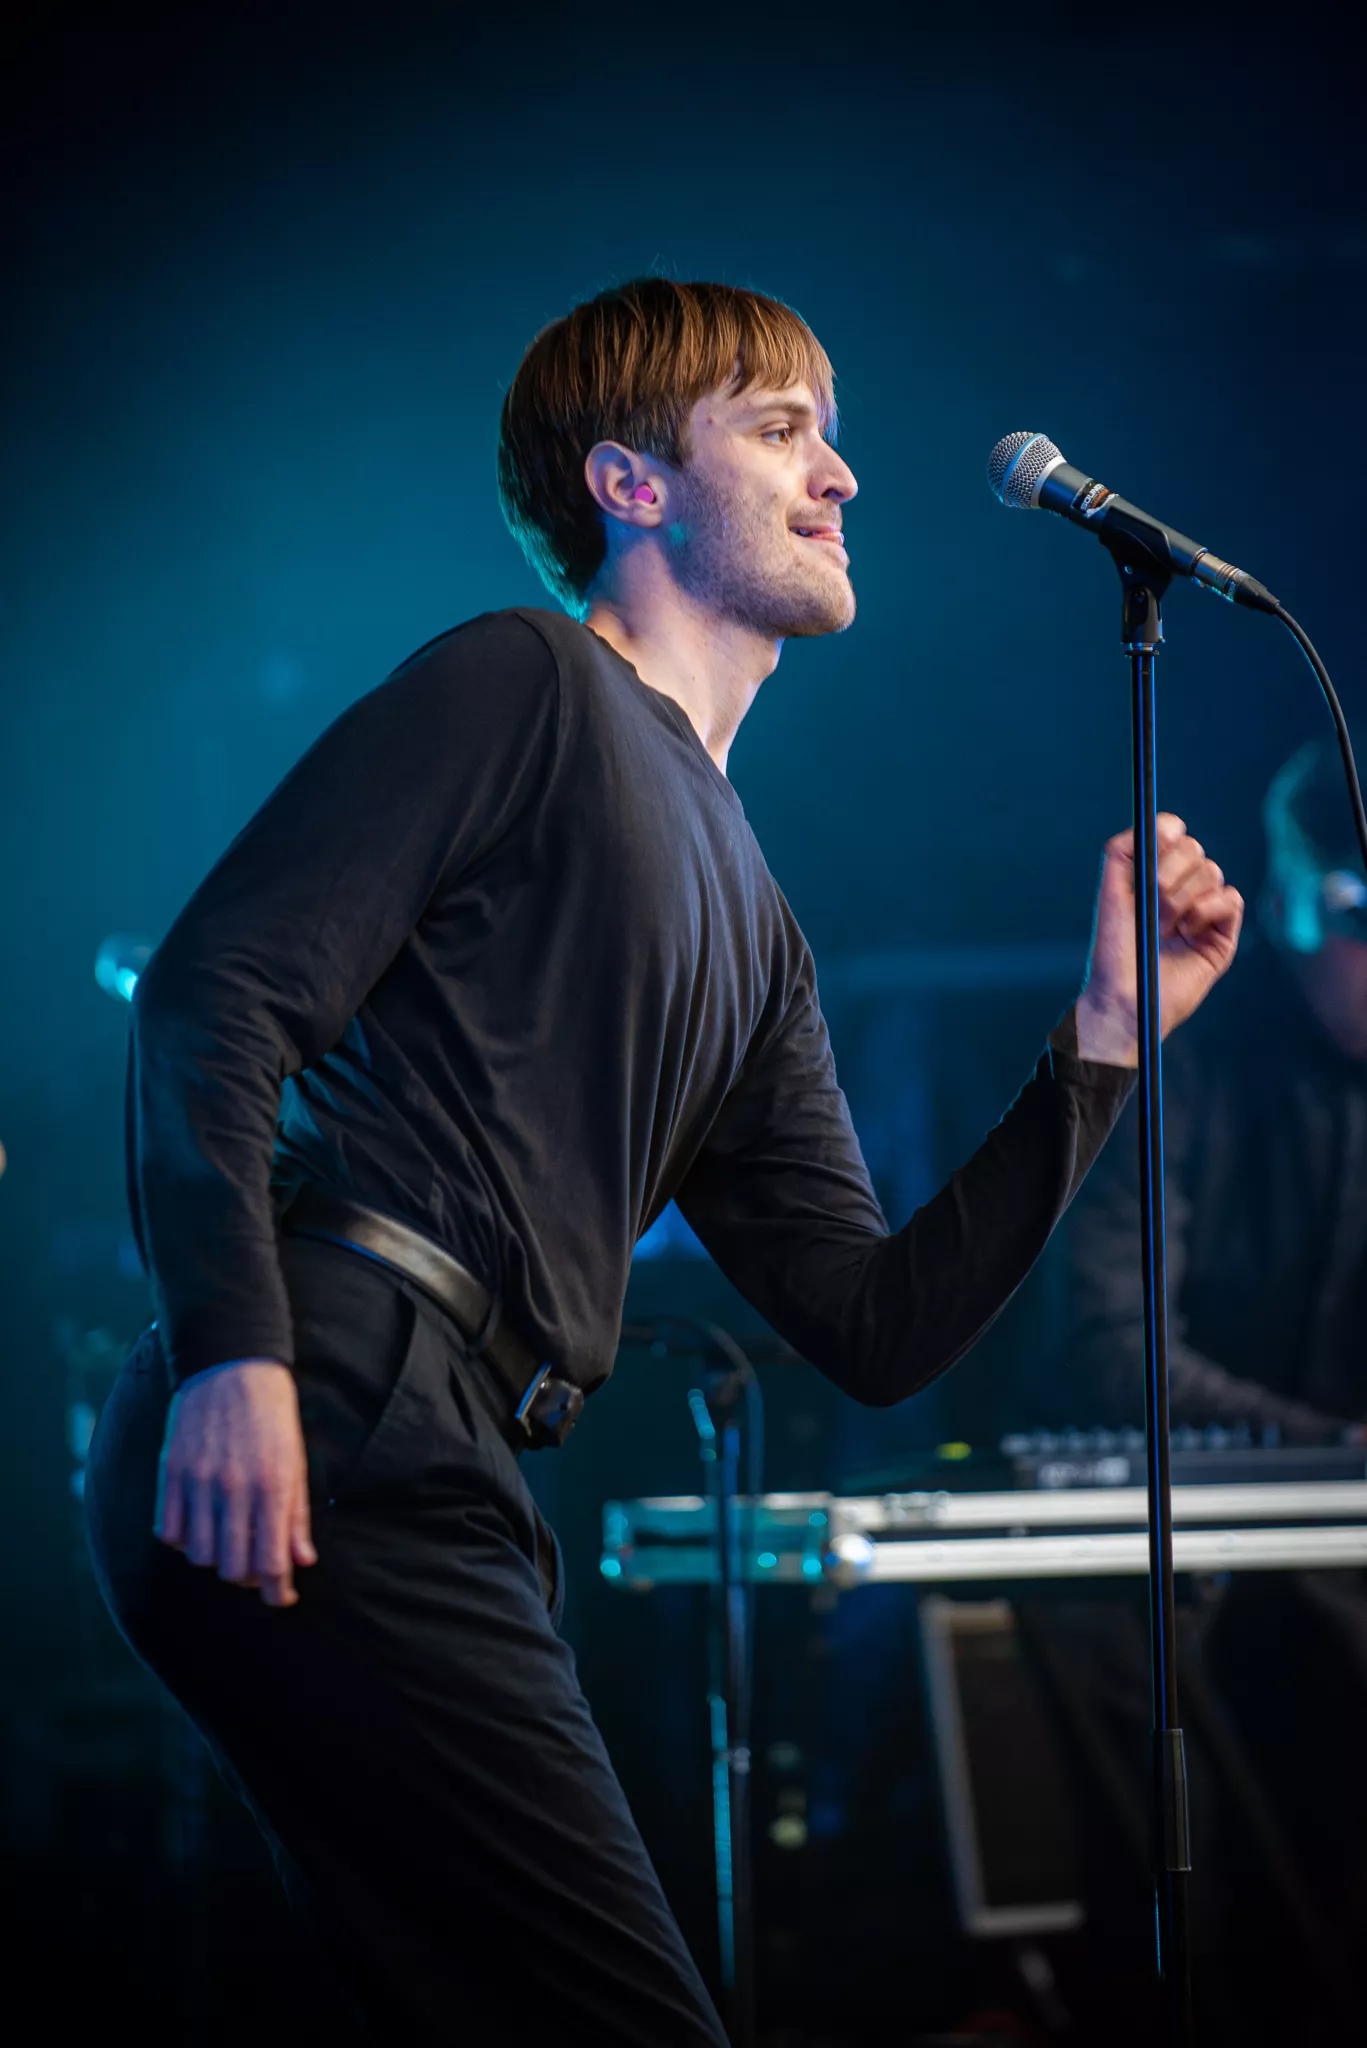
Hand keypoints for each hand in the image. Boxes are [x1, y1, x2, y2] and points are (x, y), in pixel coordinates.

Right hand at [155, 1360, 316, 1606]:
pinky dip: (184, 1540)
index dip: (278, 1591)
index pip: (272, 1561)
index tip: (282, 1598)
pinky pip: (169, 1532)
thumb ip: (297, 1514)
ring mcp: (199, 1481)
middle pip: (233, 1567)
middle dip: (248, 1578)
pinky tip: (199, 1526)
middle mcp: (234, 1488)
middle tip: (256, 1567)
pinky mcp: (171, 1473)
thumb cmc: (272, 1416)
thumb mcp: (296, 1461)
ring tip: (228, 1543)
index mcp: (273, 1485)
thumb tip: (303, 1561)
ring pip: (200, 1555)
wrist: (232, 1366)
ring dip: (216, 1559)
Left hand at [1076, 814, 1243, 1066]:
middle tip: (1150, 905)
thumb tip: (1156, 823)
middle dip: (1168, 874)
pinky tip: (1187, 933)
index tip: (1155, 846)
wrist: (1125, 996)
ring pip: (1212, 872)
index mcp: (1152, 875)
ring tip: (1164, 928)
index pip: (1173, 832)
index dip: (1167, 833)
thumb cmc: (1113, 951)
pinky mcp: (1223, 933)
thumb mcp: (1110, 894)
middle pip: (1194, 848)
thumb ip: (1122, 852)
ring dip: (1182, 900)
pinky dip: (1206, 911)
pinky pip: (1230, 899)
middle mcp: (1179, 888)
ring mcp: (1203, 910)